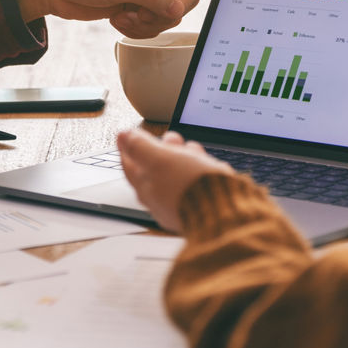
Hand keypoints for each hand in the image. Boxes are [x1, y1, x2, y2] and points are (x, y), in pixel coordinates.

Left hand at [117, 129, 232, 232]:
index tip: (126, 135)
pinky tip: (204, 162)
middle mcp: (159, 199)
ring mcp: (178, 203)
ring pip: (176, 174)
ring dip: (182, 156)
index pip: (129, 164)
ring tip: (190, 147)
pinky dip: (196, 169)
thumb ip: (140, 147)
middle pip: (154, 169)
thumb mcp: (160, 159)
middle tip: (169, 138)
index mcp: (144, 187)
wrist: (224, 212)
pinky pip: (193, 182)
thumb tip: (123, 136)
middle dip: (162, 149)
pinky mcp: (198, 205)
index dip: (128, 146)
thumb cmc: (189, 187)